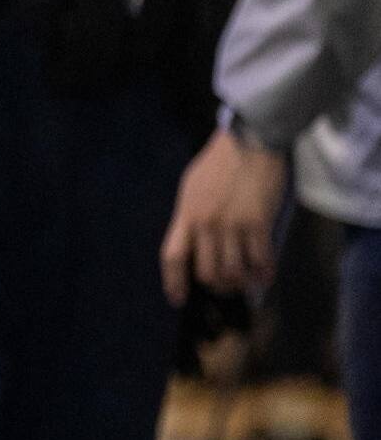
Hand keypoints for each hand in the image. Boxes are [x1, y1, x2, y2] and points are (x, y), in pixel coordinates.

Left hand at [162, 127, 289, 305]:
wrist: (249, 140)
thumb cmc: (220, 163)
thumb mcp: (193, 187)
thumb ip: (192, 215)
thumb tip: (194, 241)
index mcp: (186, 214)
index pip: (172, 256)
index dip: (173, 282)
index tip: (178, 299)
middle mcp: (205, 224)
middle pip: (206, 272)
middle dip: (217, 286)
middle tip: (228, 286)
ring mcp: (232, 224)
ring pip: (233, 271)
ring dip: (242, 282)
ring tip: (249, 281)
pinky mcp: (258, 222)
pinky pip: (261, 259)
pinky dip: (264, 272)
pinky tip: (266, 274)